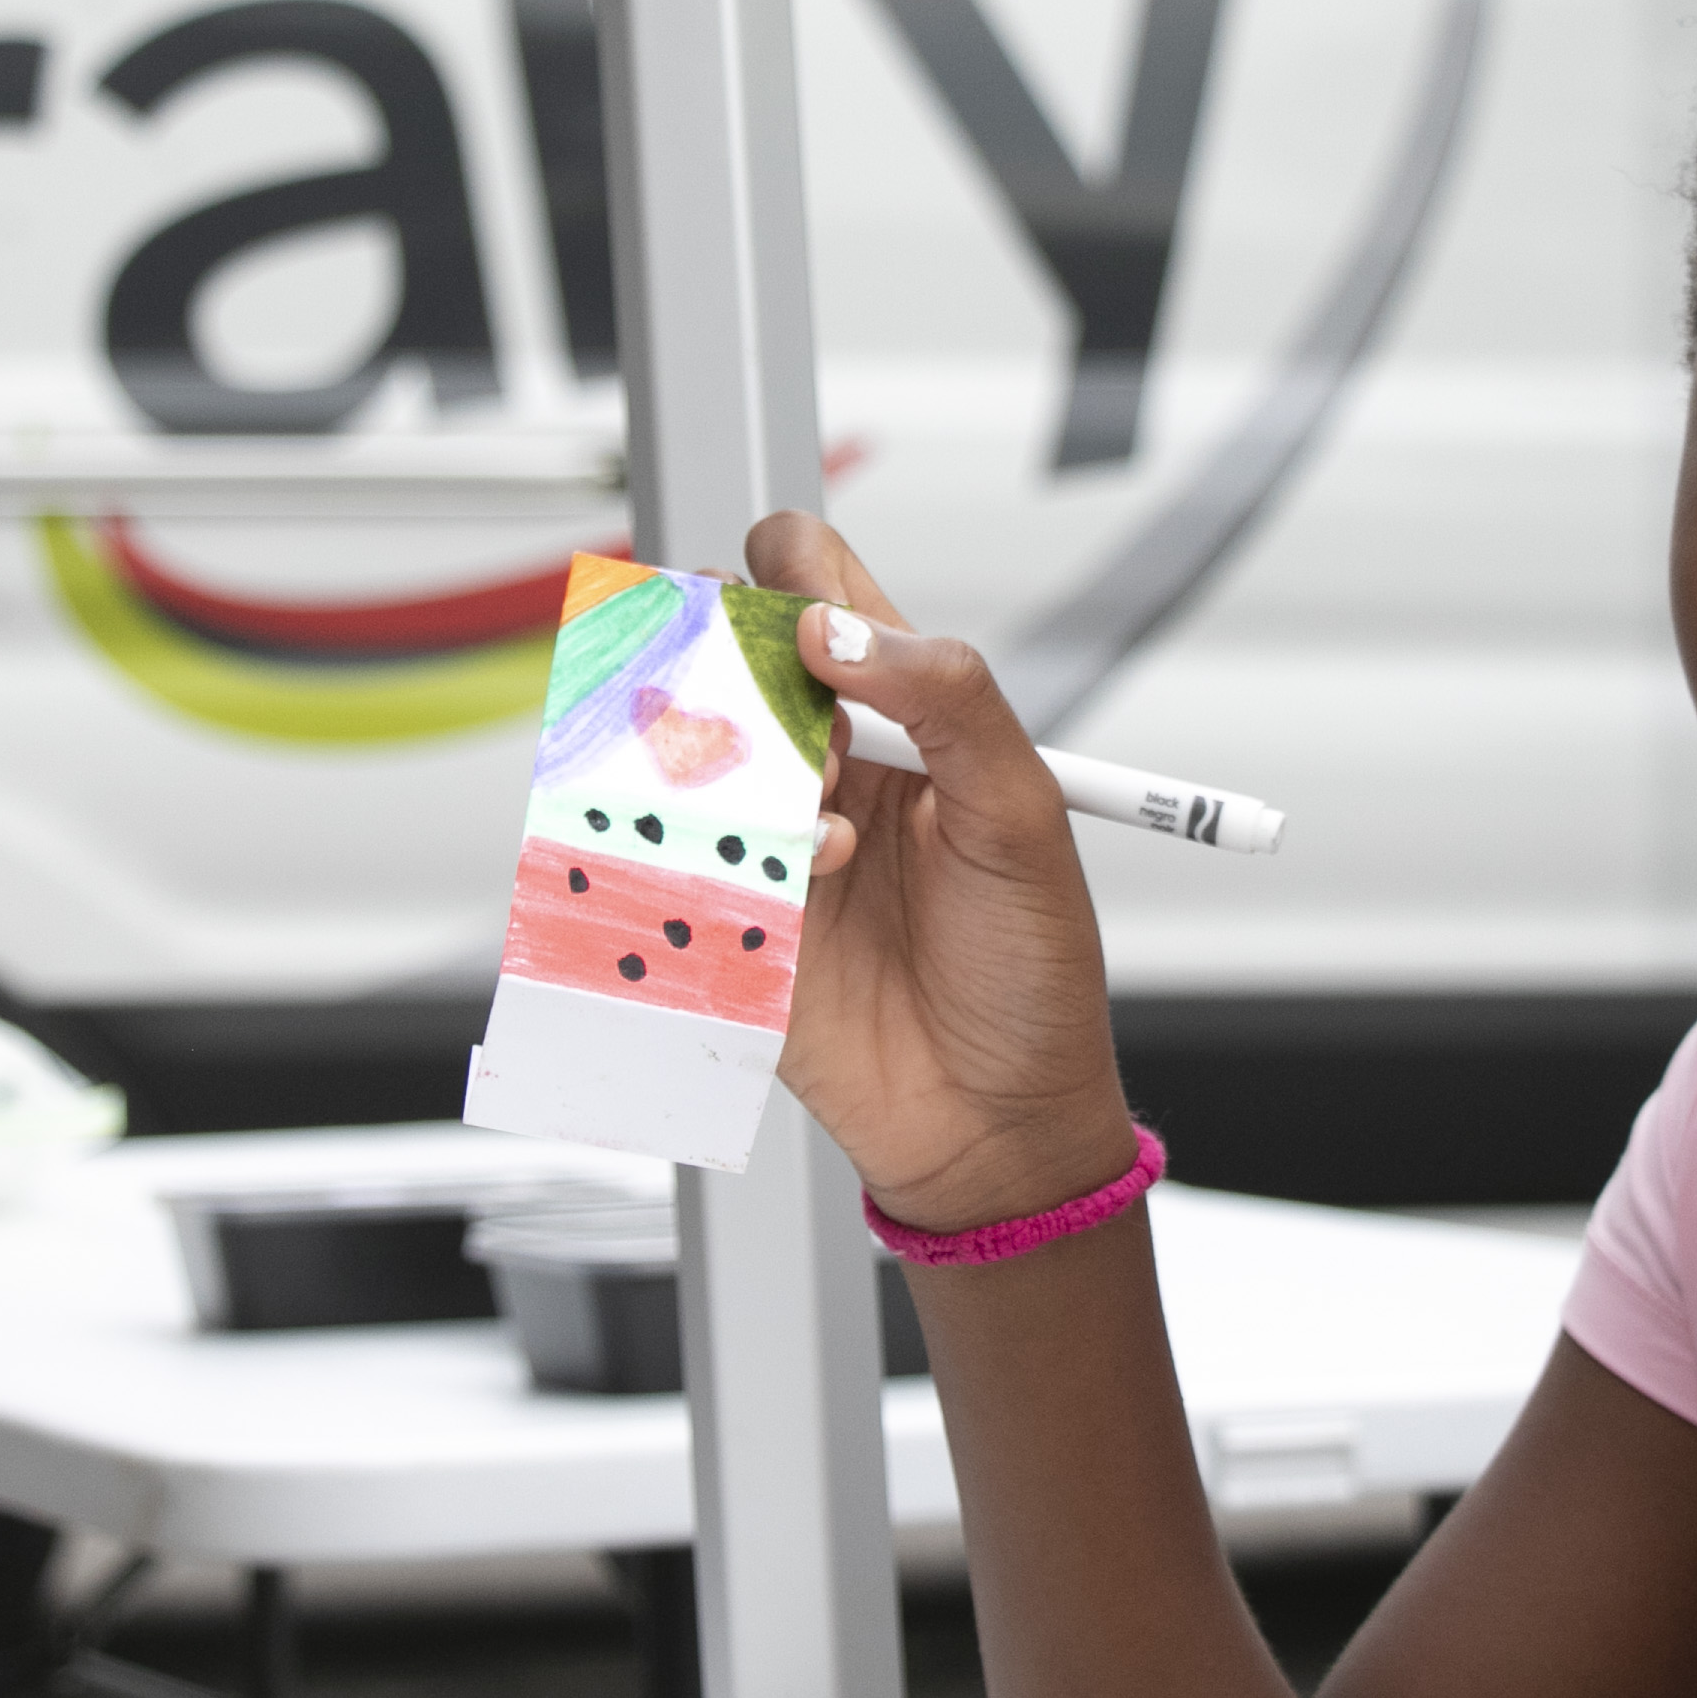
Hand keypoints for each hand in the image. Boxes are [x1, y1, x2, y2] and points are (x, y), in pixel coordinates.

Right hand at [752, 512, 1133, 1230]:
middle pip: (723, 658)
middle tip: (802, 730)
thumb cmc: (1028, 971)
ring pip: (683, 748)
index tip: (802, 608)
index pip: (820, 596)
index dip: (792, 573)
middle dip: (739, 673)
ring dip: (738, 769)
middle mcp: (820, 765)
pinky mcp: (718, 915)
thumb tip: (839, 630)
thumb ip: (948, 699)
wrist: (997, 1123)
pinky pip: (667, 852)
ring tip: (823, 827)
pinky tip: (803, 886)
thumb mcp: (1023, 816)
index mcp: (900, 718)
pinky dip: (721, 852)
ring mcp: (762, 838)